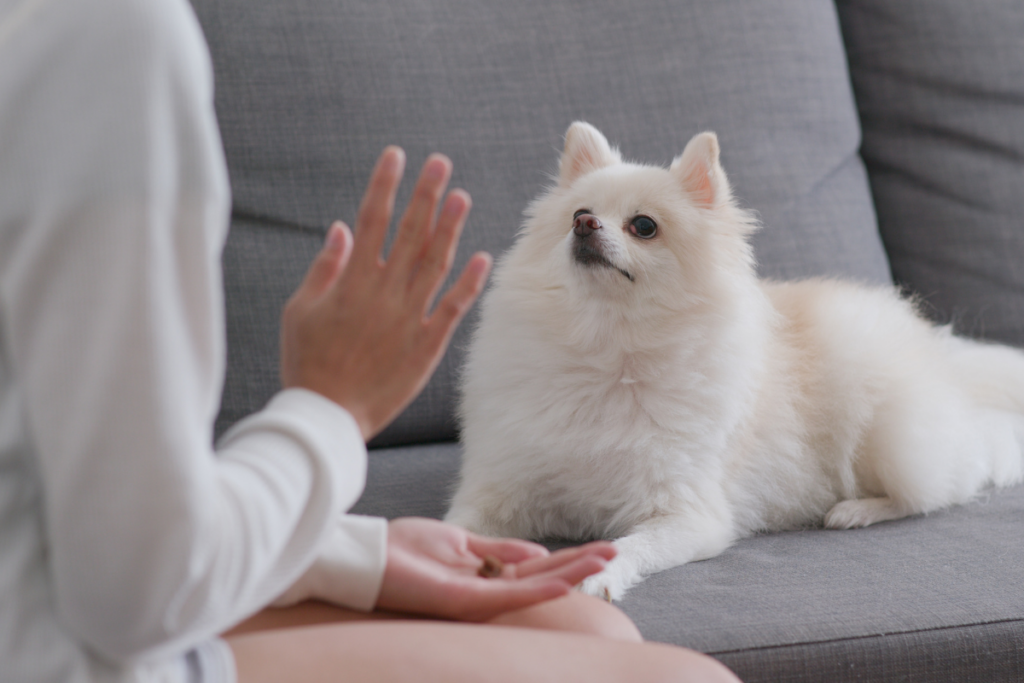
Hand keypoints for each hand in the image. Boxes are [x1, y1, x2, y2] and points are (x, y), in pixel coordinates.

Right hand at [280, 148, 491, 439]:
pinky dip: (468, 283)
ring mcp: (408, 318)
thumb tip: (340, 228)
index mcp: (351, 281)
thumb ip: (323, 269)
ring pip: (434, 264)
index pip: (370, 221)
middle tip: (440, 164)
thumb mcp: (299, 311)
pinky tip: (482, 258)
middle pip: (409, 234)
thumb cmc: (307, 362)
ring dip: (449, 229)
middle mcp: (383, 293)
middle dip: (424, 195)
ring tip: (461, 197)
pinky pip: (452, 308)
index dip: (384, 186)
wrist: (327, 415)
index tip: (396, 156)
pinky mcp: (426, 344)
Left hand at [375, 517, 616, 621]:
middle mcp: (486, 588)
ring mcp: (475, 597)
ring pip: (532, 588)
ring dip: (569, 575)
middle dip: (578, 565)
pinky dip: (536, 590)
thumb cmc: (403, 550)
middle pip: (541, 577)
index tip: (599, 549)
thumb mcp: (458, 541)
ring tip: (602, 564)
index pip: (535, 567)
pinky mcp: (462, 601)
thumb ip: (497, 549)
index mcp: (485, 573)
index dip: (567, 558)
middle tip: (614, 554)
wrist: (366, 558)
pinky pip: (506, 597)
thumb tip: (536, 551)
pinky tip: (563, 582)